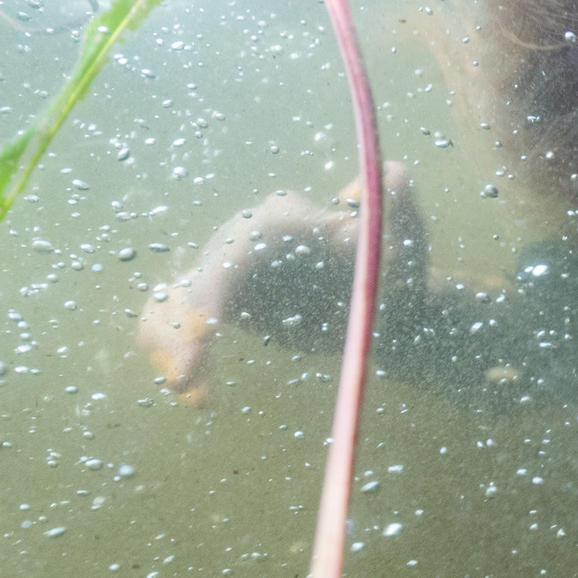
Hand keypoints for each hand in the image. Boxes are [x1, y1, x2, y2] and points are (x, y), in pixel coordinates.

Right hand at [137, 160, 421, 406]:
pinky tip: (194, 394)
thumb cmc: (400, 272)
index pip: (234, 253)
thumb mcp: (407, 240)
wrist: (389, 303)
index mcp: (283, 221)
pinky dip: (176, 354)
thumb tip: (373, 182)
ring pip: (176, 301)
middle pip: (197, 281)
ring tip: (190, 393)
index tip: (202, 332)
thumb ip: (400, 201)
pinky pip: (179, 322)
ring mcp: (228, 268)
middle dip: (181, 330)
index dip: (210, 294)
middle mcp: (245, 237)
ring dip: (171, 344)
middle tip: (186, 381)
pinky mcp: (221, 300)